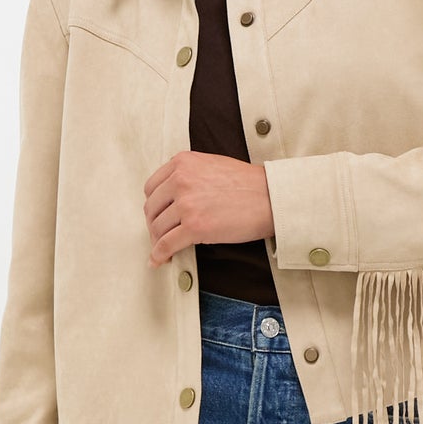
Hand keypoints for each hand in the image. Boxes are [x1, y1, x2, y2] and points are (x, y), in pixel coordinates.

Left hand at [143, 151, 275, 265]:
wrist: (271, 197)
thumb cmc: (248, 184)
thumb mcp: (211, 165)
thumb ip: (189, 175)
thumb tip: (172, 197)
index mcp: (182, 163)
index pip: (152, 187)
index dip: (154, 206)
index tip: (159, 216)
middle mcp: (180, 180)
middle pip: (151, 209)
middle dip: (154, 225)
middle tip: (160, 236)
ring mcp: (186, 203)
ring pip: (157, 228)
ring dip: (158, 242)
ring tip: (164, 249)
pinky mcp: (194, 226)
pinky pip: (166, 244)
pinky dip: (159, 255)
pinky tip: (159, 260)